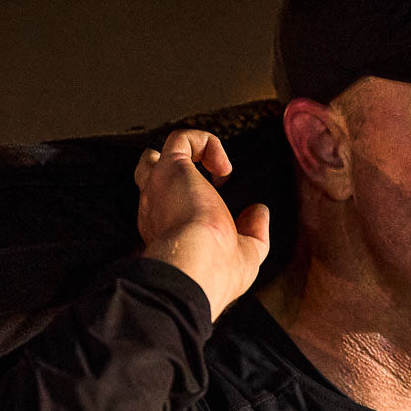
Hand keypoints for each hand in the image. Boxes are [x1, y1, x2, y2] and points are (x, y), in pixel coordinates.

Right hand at [134, 129, 269, 320]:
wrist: (195, 267)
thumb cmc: (215, 271)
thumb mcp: (246, 256)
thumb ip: (255, 233)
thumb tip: (259, 211)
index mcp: (168, 234)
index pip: (169, 210)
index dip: (195, 206)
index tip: (225, 219)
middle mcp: (157, 210)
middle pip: (151, 179)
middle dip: (179, 175)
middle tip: (213, 187)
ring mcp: (160, 187)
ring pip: (159, 156)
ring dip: (192, 155)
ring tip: (222, 173)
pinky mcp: (171, 167)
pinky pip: (181, 139)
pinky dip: (206, 143)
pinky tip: (224, 169)